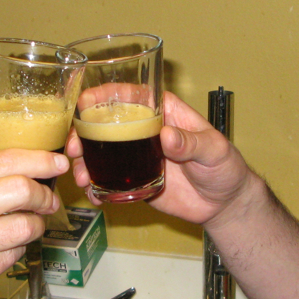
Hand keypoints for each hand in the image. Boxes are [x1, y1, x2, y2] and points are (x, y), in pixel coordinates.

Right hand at [0, 146, 67, 298]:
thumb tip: (4, 148)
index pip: (5, 162)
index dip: (40, 161)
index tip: (57, 163)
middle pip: (20, 191)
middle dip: (44, 195)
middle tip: (48, 199)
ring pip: (23, 228)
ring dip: (36, 225)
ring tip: (30, 224)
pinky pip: (11, 257)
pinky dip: (16, 249)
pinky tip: (5, 246)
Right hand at [67, 91, 253, 226]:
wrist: (224, 204)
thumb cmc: (224, 167)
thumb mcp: (213, 150)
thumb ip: (191, 143)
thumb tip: (166, 136)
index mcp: (163, 112)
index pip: (129, 95)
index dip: (103, 95)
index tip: (83, 102)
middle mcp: (145, 130)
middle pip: (105, 123)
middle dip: (82, 132)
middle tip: (73, 149)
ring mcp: (137, 156)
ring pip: (101, 152)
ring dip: (84, 162)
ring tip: (81, 177)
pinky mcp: (135, 180)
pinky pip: (109, 181)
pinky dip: (96, 187)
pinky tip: (93, 195)